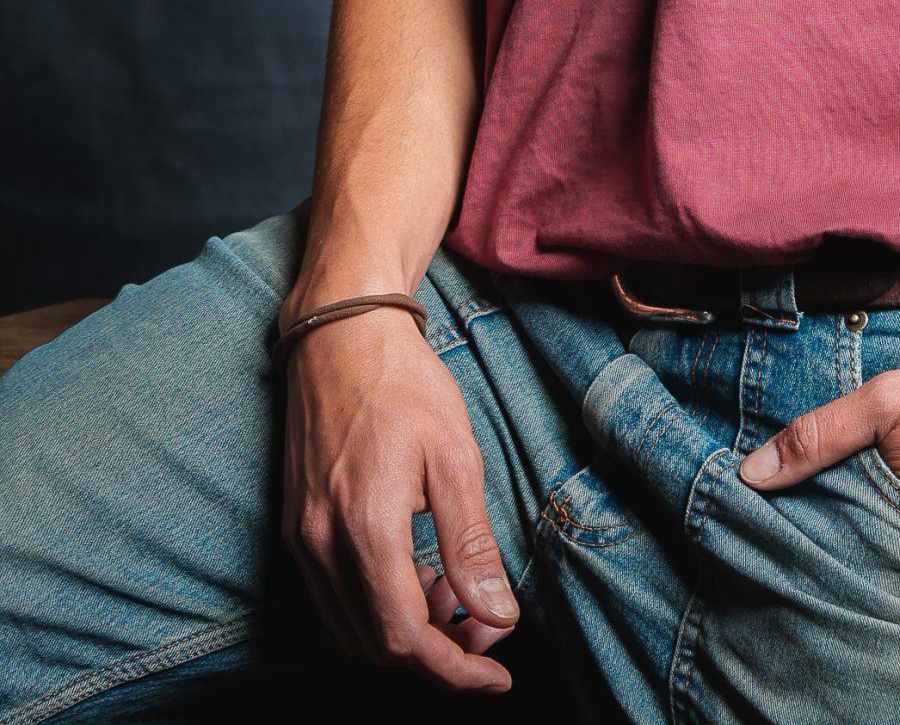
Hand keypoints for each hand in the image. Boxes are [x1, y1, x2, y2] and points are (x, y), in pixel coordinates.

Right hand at [281, 306, 517, 692]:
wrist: (341, 334)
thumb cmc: (403, 384)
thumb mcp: (454, 456)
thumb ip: (470, 545)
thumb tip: (496, 617)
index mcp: (366, 529)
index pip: (405, 638)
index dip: (454, 668)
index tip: (497, 673)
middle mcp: (322, 545)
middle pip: (378, 644)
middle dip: (438, 649)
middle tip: (485, 619)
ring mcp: (302, 538)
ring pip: (352, 628)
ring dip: (406, 630)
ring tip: (453, 588)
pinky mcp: (296, 527)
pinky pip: (333, 599)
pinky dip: (376, 605)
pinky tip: (414, 570)